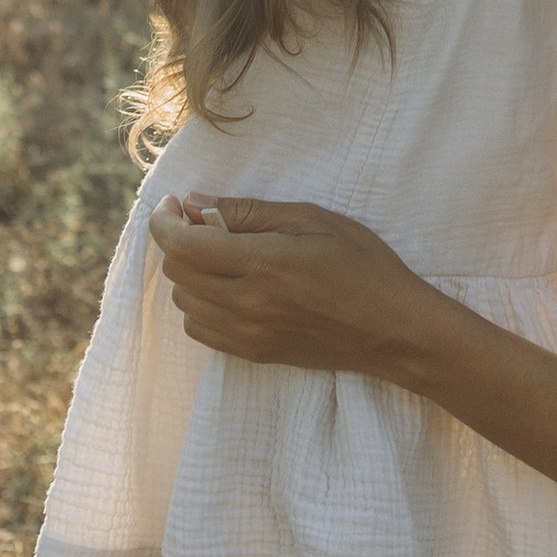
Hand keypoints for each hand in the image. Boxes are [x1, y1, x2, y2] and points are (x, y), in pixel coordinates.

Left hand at [147, 194, 440, 376]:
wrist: (393, 329)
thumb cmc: (362, 265)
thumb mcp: (312, 219)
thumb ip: (249, 211)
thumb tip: (194, 202)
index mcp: (262, 263)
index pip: (181, 245)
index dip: (164, 220)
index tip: (172, 204)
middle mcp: (246, 303)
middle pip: (177, 272)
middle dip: (178, 241)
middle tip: (201, 222)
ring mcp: (247, 334)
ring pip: (183, 302)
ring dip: (189, 274)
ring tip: (218, 256)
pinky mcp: (252, 353)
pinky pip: (200, 329)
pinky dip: (200, 305)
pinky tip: (228, 289)